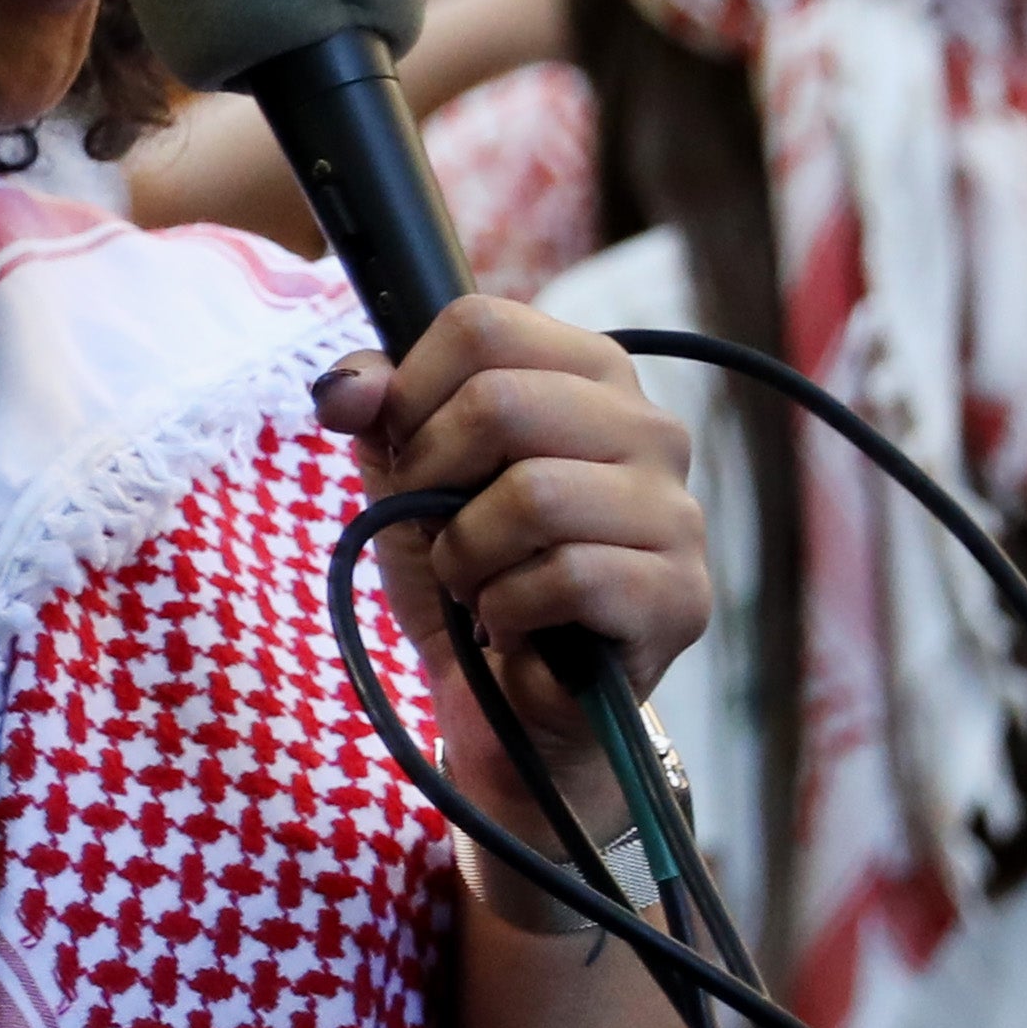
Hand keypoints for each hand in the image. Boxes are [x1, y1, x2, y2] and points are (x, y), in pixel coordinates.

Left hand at [317, 292, 712, 821]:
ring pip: (532, 495)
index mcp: (590, 373)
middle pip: (500, 403)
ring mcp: (676, 512)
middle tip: (439, 531)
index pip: (481, 324)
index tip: (409, 455)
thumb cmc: (470, 572)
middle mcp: (650, 427)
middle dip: (431, 479)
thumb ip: (378, 409)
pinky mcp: (680, 595)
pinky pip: (566, 576)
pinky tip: (513, 625)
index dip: (412, 392)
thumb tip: (346, 388)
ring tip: (478, 583)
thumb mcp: (408, 477)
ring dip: (468, 555)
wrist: (506, 703)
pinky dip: (508, 608)